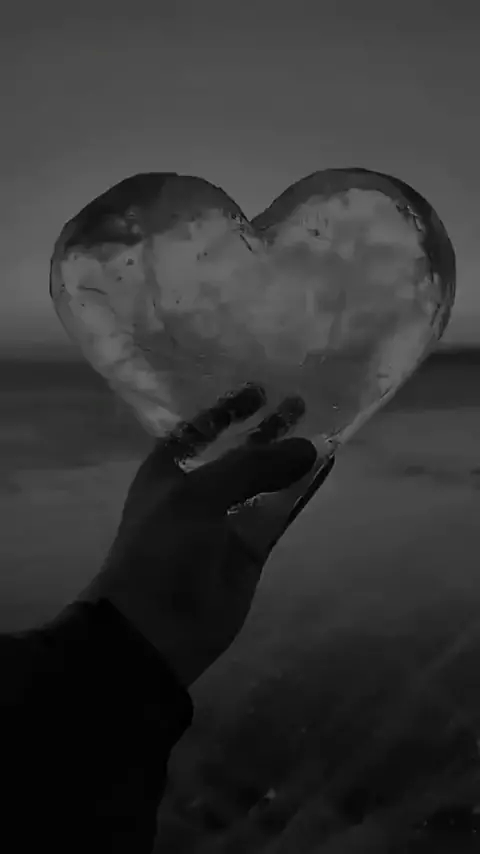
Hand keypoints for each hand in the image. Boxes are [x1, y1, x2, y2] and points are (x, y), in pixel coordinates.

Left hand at [82, 383, 334, 686]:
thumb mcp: (199, 494)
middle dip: (266, 429)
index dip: (228, 408)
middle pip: (238, 450)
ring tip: (323, 429)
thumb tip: (310, 447)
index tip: (260, 390)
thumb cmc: (163, 546)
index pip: (200, 428)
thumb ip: (253, 466)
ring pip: (265, 480)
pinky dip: (302, 491)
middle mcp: (197, 489)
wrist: (157, 624)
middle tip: (300, 403)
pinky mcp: (251, 546)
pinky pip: (280, 510)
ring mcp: (227, 518)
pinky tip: (325, 468)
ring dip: (289, 457)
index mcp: (168, 470)